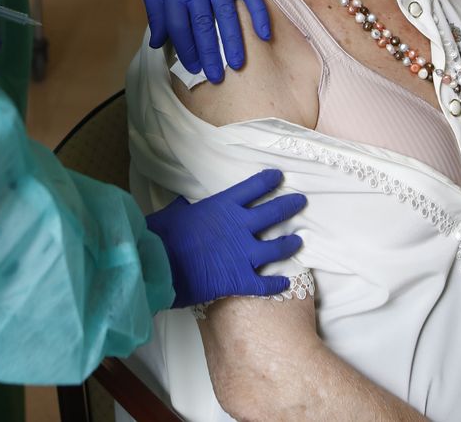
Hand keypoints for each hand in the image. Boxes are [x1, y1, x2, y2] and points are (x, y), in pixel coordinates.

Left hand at [145, 0, 272, 83]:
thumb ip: (156, 14)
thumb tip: (158, 43)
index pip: (179, 28)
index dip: (186, 50)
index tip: (194, 68)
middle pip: (203, 26)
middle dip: (210, 54)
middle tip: (216, 77)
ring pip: (227, 16)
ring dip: (233, 42)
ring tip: (237, 64)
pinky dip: (259, 16)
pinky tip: (264, 35)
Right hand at [145, 168, 306, 308]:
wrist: (160, 265)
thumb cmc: (163, 236)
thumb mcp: (174, 213)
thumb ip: (185, 207)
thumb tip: (184, 203)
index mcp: (224, 206)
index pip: (254, 187)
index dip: (269, 181)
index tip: (279, 176)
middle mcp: (240, 227)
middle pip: (274, 212)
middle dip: (290, 205)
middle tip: (300, 202)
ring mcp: (244, 254)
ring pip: (278, 247)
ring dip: (290, 244)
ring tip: (298, 241)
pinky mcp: (242, 279)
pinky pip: (266, 283)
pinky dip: (277, 283)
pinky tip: (285, 283)